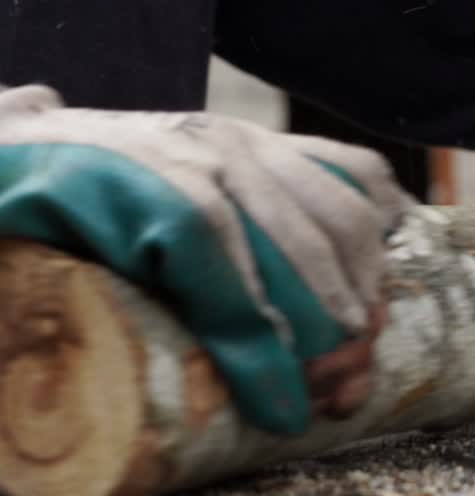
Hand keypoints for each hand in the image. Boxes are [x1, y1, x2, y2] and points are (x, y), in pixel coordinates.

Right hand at [0, 85, 413, 432]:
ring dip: (319, 336)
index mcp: (257, 142)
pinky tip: (270, 388)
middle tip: (347, 383)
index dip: (377, 265)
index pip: (358, 187)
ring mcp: (198, 160)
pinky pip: (226, 269)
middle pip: (340, 229)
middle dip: (355, 315)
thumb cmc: (103, 190)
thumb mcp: (197, 190)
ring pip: (298, 251)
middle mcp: (239, 141)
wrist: (7, 153)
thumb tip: (350, 289)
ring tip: (317, 394)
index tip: (372, 330)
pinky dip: (255, 340)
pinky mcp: (155, 192)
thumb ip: (261, 220)